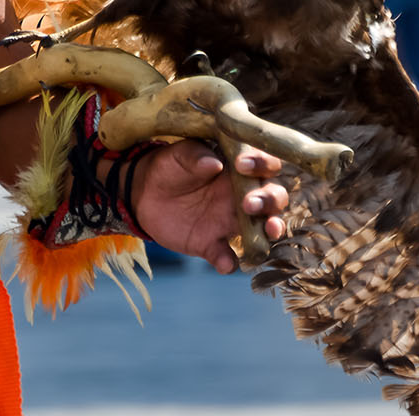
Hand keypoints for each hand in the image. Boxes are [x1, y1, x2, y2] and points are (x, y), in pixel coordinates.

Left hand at [129, 139, 288, 273]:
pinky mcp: (212, 243)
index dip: (262, 163)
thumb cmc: (169, 166)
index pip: (266, 164)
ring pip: (262, 229)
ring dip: (269, 230)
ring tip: (268, 231)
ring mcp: (230, 222)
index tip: (242, 165)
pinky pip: (228, 257)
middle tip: (249, 203)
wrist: (144, 194)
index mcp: (238, 168)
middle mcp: (243, 195)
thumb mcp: (177, 155)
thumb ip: (195, 156)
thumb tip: (215, 163)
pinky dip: (229, 262)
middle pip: (274, 198)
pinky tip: (224, 263)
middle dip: (270, 200)